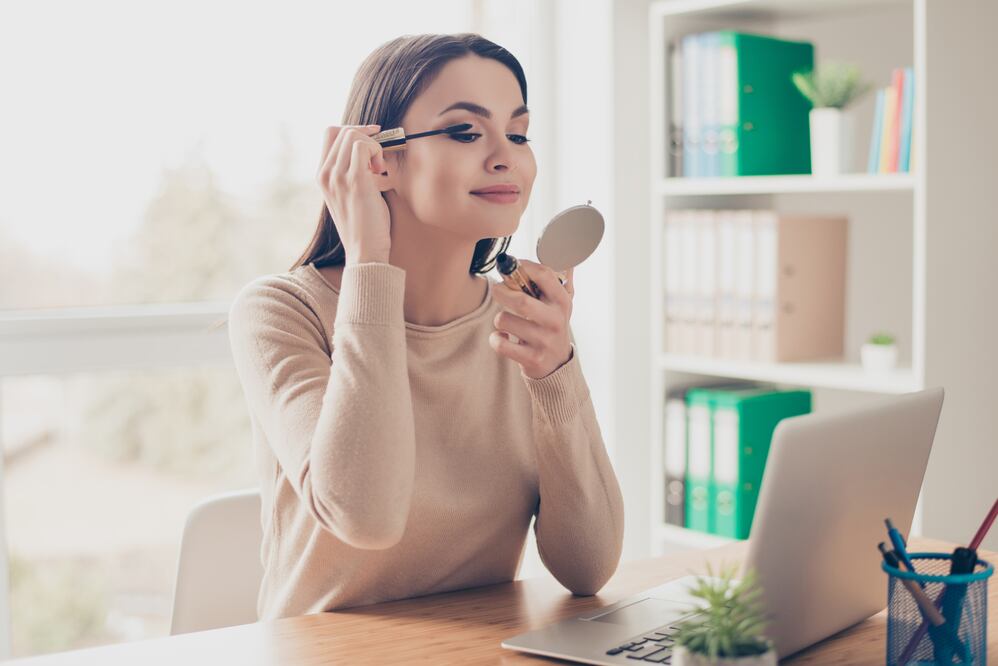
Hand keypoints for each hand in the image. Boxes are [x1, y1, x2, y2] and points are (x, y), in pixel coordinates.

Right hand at [315, 124, 391, 264]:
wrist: (365, 251)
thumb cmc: (364, 226)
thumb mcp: (349, 196)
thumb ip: (350, 174)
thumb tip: (367, 152)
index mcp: (322, 176)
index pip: (330, 134)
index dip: (353, 130)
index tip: (372, 141)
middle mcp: (325, 174)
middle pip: (341, 130)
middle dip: (365, 137)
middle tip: (378, 160)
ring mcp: (337, 177)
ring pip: (352, 135)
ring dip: (373, 145)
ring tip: (379, 169)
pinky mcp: (355, 180)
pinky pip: (363, 146)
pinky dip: (377, 151)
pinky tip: (381, 171)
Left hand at [490, 260, 574, 378]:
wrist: (557, 364)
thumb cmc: (551, 325)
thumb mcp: (560, 303)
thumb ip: (559, 280)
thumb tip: (566, 256)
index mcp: (562, 301)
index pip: (544, 275)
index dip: (523, 266)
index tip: (512, 265)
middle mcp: (555, 320)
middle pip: (521, 301)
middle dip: (501, 292)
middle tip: (496, 289)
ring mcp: (544, 341)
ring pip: (505, 321)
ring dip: (499, 319)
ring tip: (505, 321)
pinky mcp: (532, 358)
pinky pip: (501, 344)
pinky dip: (495, 339)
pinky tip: (502, 338)